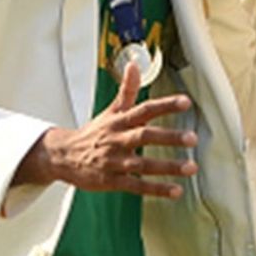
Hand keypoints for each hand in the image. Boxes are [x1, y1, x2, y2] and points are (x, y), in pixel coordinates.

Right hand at [12, 61, 196, 197]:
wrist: (62, 156)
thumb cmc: (94, 132)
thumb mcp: (111, 111)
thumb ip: (127, 90)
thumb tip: (134, 64)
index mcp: (120, 121)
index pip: (144, 109)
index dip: (165, 105)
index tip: (186, 102)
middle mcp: (118, 140)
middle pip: (144, 136)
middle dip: (169, 137)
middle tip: (193, 138)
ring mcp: (114, 161)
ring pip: (142, 164)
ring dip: (168, 166)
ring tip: (191, 167)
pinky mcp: (111, 181)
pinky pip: (135, 185)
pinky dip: (156, 189)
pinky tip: (176, 191)